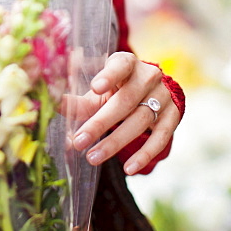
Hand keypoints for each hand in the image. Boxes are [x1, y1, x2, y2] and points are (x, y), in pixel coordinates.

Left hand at [69, 51, 180, 174]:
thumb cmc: (119, 89)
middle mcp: (148, 77)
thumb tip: (57, 106)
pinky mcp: (173, 116)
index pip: (120, 66)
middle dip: (100, 123)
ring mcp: (163, 97)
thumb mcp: (101, 91)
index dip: (109, 76)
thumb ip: (82, 100)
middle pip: (126, 101)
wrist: (153, 92)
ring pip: (140, 121)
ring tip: (93, 157)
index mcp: (127, 63)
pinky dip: (145, 154)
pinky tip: (129, 168)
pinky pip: (161, 138)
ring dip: (115, 142)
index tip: (95, 87)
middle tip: (79, 141)